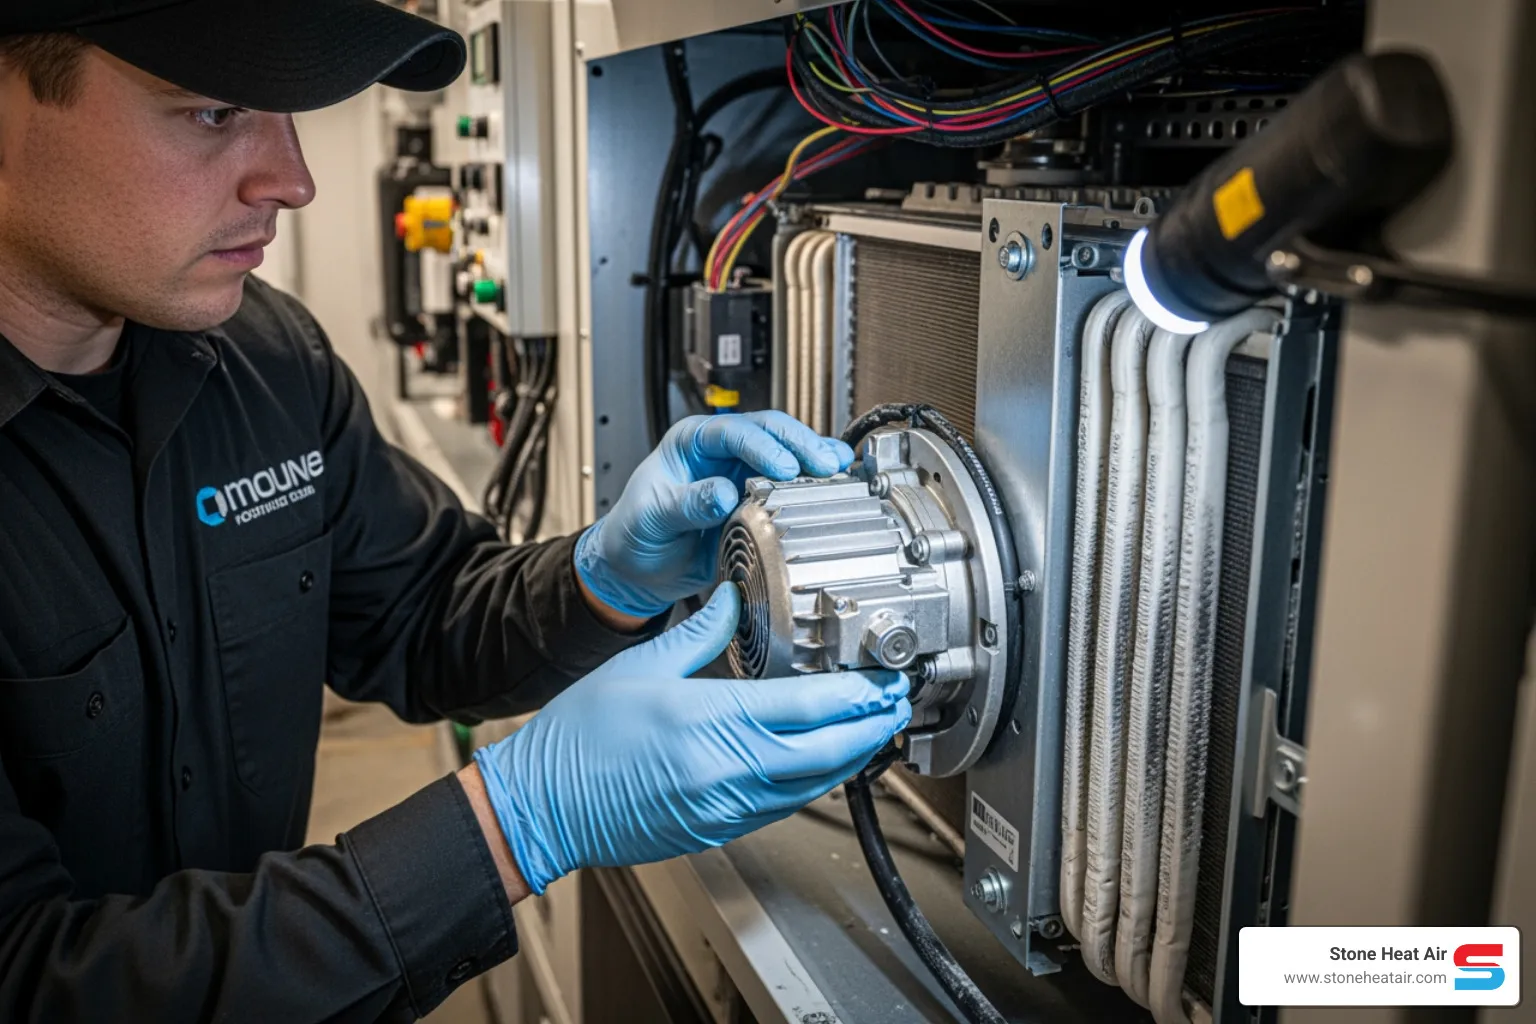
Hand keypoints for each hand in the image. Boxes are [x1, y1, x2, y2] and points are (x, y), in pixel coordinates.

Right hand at [472, 583, 909, 893]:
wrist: (543, 804)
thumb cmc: (581, 738)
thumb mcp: (643, 664)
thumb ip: (701, 630)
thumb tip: (733, 598)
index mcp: (712, 719)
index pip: (809, 706)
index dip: (858, 695)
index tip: (883, 680)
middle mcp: (728, 769)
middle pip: (828, 753)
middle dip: (872, 729)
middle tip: (897, 705)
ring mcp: (726, 806)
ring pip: (812, 786)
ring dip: (850, 759)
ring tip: (872, 732)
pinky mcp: (718, 829)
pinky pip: (783, 806)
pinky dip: (812, 783)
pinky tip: (821, 764)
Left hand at [575, 412, 854, 617]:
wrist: (638, 570)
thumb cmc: (635, 534)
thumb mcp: (652, 518)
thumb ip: (686, 504)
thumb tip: (722, 492)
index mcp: (691, 442)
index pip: (733, 431)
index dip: (763, 446)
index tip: (784, 467)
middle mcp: (722, 451)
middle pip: (770, 432)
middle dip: (801, 445)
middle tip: (826, 465)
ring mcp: (743, 473)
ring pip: (788, 454)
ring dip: (815, 461)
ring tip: (840, 472)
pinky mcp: (759, 500)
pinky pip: (792, 486)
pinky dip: (815, 484)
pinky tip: (839, 482)